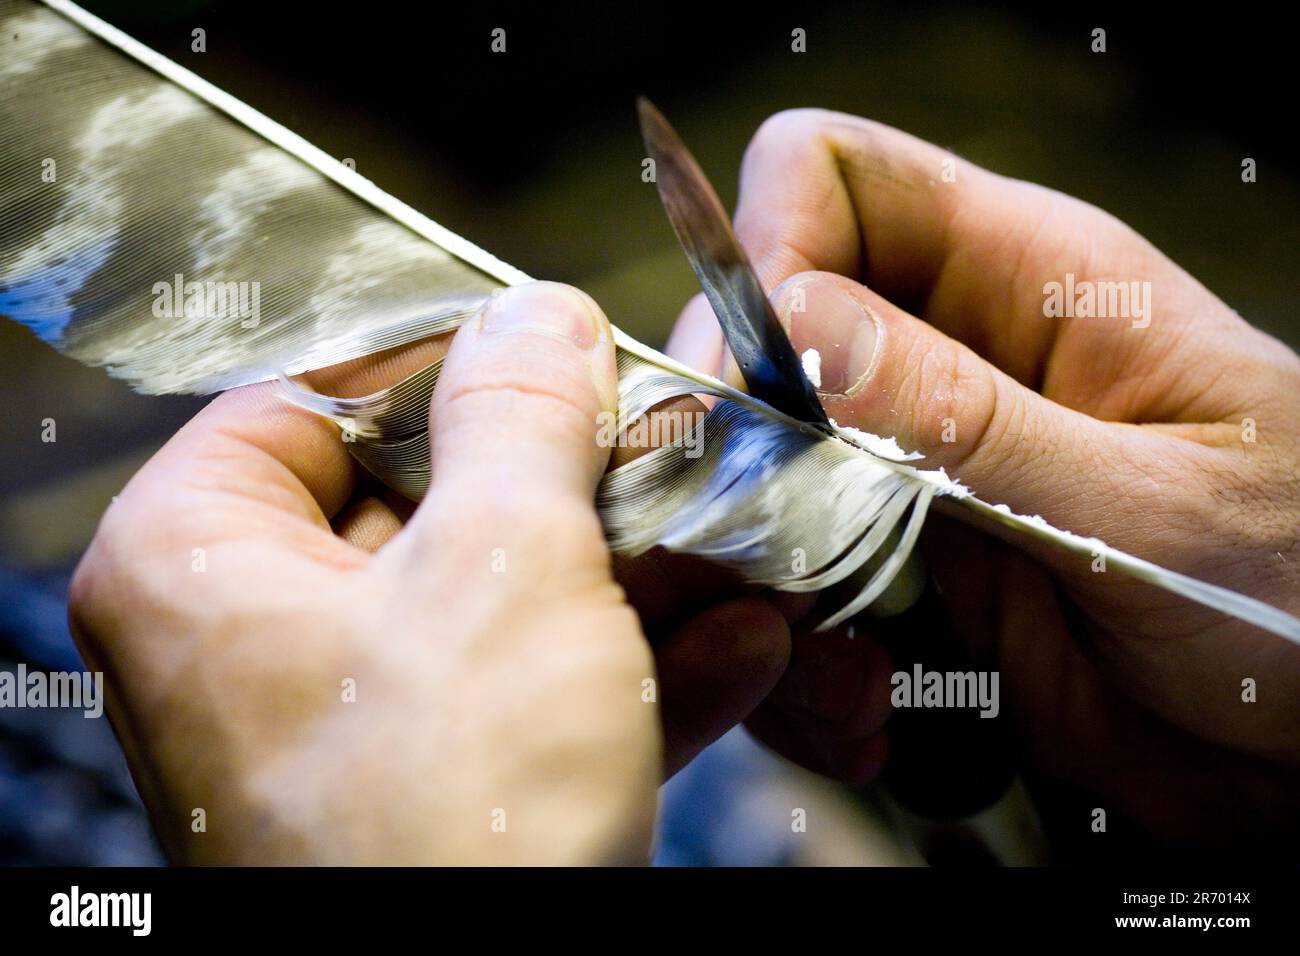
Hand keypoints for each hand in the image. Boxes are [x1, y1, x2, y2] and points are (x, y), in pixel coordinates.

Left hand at [67, 282, 789, 863]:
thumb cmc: (442, 827)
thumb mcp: (503, 568)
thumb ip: (518, 418)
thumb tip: (532, 322)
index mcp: (200, 566)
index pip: (311, 400)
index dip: (443, 368)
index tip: (550, 357)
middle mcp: (251, 646)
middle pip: (424, 503)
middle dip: (572, 491)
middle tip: (660, 452)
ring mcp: (346, 728)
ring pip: (495, 606)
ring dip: (629, 585)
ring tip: (726, 550)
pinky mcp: (430, 794)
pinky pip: (528, 701)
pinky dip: (628, 677)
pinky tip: (734, 652)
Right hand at [667, 110, 1299, 840]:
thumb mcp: (1151, 506)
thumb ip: (972, 421)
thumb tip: (799, 322)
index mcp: (1025, 281)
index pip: (833, 179)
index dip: (769, 246)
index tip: (754, 376)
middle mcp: (951, 364)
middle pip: (759, 332)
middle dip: (733, 435)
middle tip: (758, 534)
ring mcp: (915, 474)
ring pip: (754, 475)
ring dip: (758, 575)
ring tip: (835, 665)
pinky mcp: (901, 576)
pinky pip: (788, 591)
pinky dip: (797, 662)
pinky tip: (864, 709)